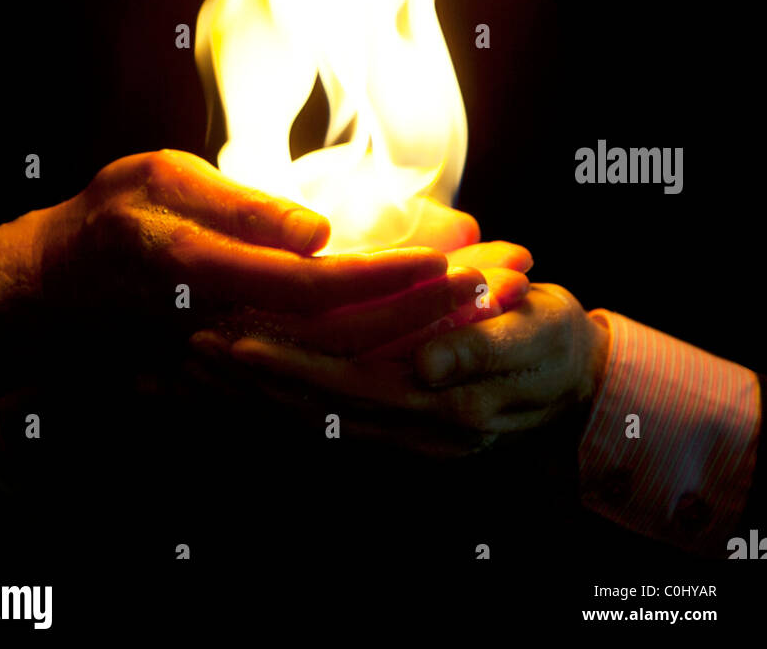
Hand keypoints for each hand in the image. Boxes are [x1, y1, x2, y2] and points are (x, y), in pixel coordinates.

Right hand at [39, 149, 472, 333]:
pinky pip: (336, 373)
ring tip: (500, 298)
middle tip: (511, 280)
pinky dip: (398, 351)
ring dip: (434, 332)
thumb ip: (240, 210)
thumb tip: (319, 235)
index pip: (320, 287)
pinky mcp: (253, 376)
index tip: (455, 253)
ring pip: (356, 361)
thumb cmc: (108, 223)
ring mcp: (245, 365)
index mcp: (211, 280)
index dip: (393, 273)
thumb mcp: (157, 183)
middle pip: (359, 334)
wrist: (57, 297)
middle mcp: (236, 333)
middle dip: (440, 309)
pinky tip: (449, 331)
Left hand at [198, 281, 608, 454]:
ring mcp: (399, 433)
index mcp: (441, 405)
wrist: (578, 374)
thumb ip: (479, 351)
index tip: (234, 341)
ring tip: (190, 369)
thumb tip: (425, 365)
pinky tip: (231, 387)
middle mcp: (411, 430)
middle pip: (312, 411)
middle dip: (247, 383)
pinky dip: (272, 403)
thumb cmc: (554, 340)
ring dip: (246, 398)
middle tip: (188, 350)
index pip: (347, 387)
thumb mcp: (533, 334)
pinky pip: (321, 419)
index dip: (288, 366)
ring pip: (307, 420)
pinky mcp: (392, 424)